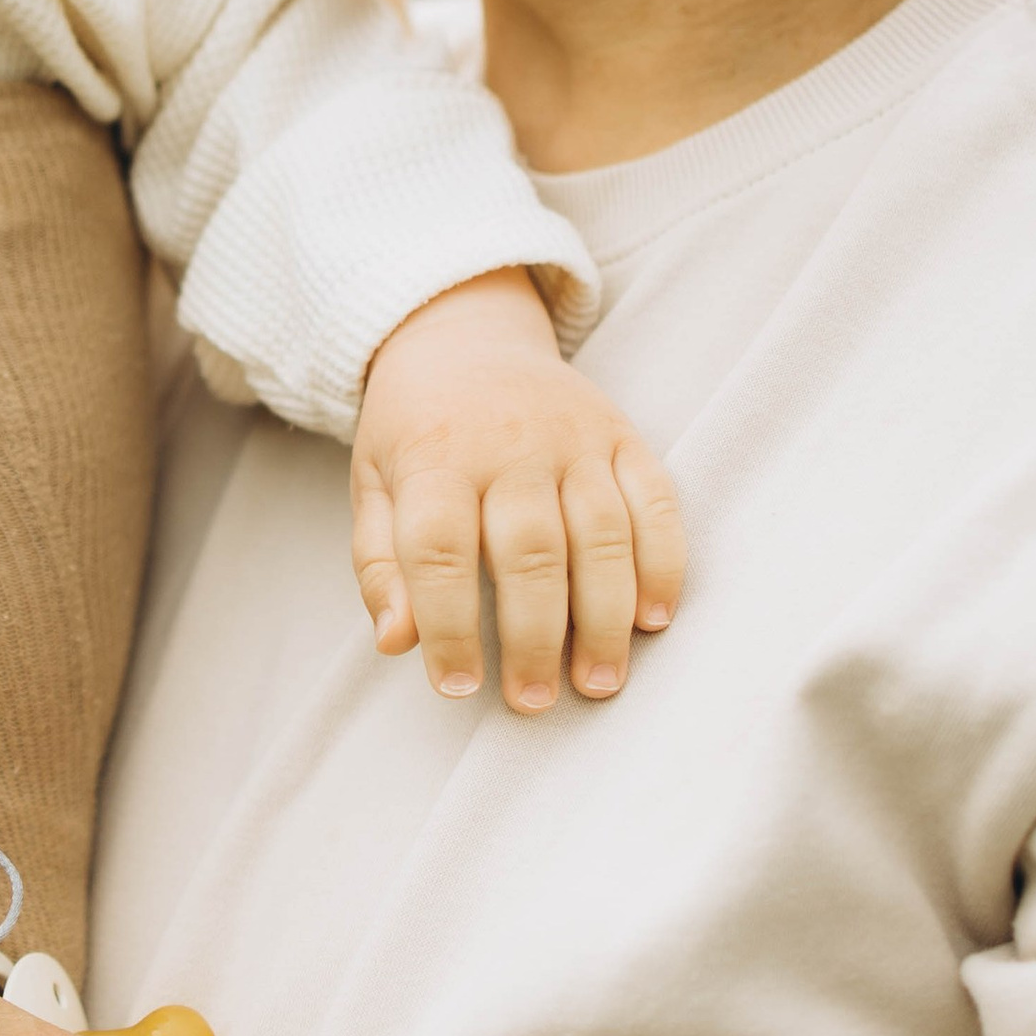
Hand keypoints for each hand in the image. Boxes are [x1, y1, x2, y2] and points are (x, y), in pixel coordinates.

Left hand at [352, 270, 684, 712]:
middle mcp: (509, 444)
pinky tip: (654, 619)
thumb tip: (397, 643)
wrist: (463, 334)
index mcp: (434, 457)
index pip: (441, 550)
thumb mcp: (373, 486)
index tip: (459, 688)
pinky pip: (656, 501)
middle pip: (530, 551)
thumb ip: (380, 566)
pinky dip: (663, 562)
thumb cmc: (413, 430)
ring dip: (605, 617)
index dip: (450, 625)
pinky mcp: (621, 434)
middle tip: (535, 701)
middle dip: (536, 637)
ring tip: (598, 682)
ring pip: (601, 534)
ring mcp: (573, 436)